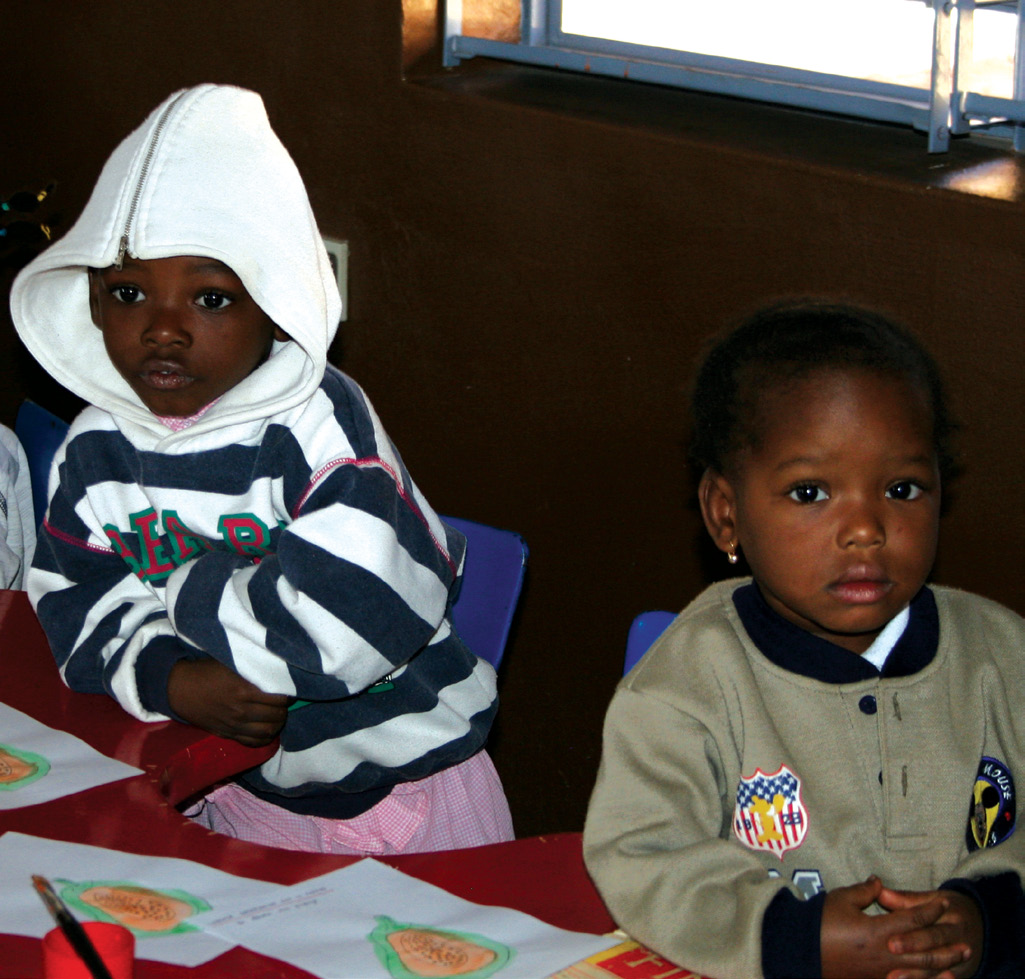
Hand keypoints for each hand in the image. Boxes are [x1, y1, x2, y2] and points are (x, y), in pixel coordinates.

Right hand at [168, 658, 289, 746]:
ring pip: (268, 732)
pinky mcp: (228, 734)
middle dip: (284, 709)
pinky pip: (253, 742)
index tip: (288, 688)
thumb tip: (277, 667)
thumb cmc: (207, 671)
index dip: (288, 694)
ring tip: (278, 715)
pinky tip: (268, 729)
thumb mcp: (232, 663)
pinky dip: (266, 738)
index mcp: (244, 691)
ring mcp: (235, 725)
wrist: (180, 689)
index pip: (279, 698)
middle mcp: (242, 711)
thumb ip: (253, 668)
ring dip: (278, 724)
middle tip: (285, 702)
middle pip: (277, 716)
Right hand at [820, 877, 971, 978]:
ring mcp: (883, 972)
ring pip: (921, 970)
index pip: (913, 919)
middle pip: (925, 950)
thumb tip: (880, 882)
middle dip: (946, 943)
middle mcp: (887, 954)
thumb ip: (865, 891)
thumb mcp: (841, 899)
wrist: (802, 951)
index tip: (942, 902)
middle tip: (965, 939)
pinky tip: (935, 978)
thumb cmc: (819, 922)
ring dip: (943, 965)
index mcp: (879, 931)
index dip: (930, 909)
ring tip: (959, 961)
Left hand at [878, 886, 981, 978]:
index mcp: (950, 916)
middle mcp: (958, 937)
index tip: (888, 941)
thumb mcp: (933, 899)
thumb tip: (879, 891)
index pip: (928, 924)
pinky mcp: (960, 972)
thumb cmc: (949, 909)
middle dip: (913, 949)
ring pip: (938, 968)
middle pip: (934, 944)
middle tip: (891, 953)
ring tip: (894, 978)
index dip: (909, 933)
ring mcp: (961, 958)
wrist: (983, 926)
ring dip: (917, 975)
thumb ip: (905, 899)